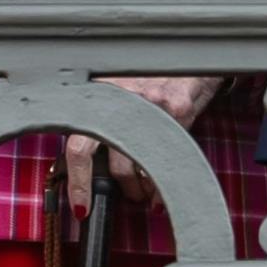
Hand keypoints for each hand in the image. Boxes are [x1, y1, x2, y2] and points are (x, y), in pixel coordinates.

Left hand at [64, 74, 222, 217]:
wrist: (189, 61)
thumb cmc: (150, 81)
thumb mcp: (118, 97)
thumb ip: (101, 124)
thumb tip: (83, 167)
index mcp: (99, 97)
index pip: (78, 146)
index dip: (77, 182)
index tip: (81, 206)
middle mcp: (121, 99)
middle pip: (108, 162)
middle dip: (112, 189)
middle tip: (116, 201)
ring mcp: (150, 105)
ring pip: (138, 166)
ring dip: (142, 188)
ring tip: (145, 191)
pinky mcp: (177, 111)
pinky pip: (167, 160)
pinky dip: (163, 181)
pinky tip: (162, 188)